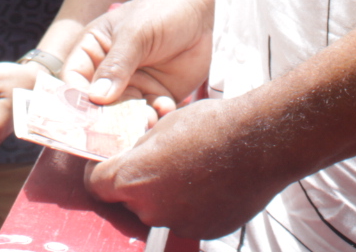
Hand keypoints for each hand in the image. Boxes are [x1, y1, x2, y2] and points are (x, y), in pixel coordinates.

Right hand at [63, 0, 212, 110]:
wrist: (203, 12)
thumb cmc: (163, 11)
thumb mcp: (136, 34)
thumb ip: (116, 65)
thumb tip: (95, 98)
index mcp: (94, 49)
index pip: (74, 78)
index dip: (75, 100)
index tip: (83, 120)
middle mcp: (109, 71)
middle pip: (98, 104)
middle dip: (106, 119)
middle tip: (117, 132)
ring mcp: (133, 85)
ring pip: (124, 114)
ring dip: (133, 122)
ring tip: (148, 119)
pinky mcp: (156, 95)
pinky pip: (150, 115)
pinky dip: (156, 117)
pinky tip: (166, 107)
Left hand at [85, 97, 287, 236]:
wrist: (259, 143)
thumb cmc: (211, 126)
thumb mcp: (163, 124)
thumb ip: (139, 148)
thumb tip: (133, 154)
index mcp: (132, 179)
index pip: (96, 185)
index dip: (99, 171)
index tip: (108, 162)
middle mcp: (150, 209)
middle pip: (129, 198)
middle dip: (138, 180)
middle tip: (159, 158)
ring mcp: (177, 223)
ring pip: (159, 208)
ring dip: (166, 192)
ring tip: (191, 166)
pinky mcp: (203, 230)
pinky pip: (185, 216)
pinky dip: (191, 203)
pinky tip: (210, 181)